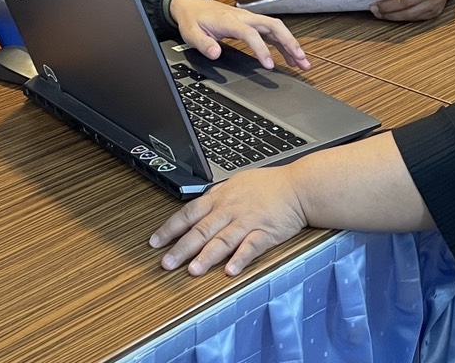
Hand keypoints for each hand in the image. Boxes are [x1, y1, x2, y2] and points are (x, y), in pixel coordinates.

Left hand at [151, 168, 307, 275]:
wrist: (299, 186)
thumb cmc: (270, 185)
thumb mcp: (237, 183)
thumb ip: (217, 196)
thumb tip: (198, 205)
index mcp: (221, 198)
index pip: (189, 213)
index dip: (170, 228)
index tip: (155, 242)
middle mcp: (231, 210)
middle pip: (201, 230)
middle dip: (181, 248)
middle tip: (166, 264)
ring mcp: (248, 222)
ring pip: (223, 240)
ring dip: (207, 256)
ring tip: (193, 271)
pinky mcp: (266, 233)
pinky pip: (251, 247)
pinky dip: (240, 259)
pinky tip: (230, 271)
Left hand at [168, 0, 309, 69]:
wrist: (190, 4)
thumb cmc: (192, 18)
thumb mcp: (191, 33)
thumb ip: (203, 43)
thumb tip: (215, 53)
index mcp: (230, 20)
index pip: (251, 34)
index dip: (262, 49)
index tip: (269, 65)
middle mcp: (244, 17)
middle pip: (273, 26)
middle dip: (290, 42)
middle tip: (301, 60)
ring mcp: (250, 19)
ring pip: (277, 28)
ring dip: (291, 44)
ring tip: (303, 62)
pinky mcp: (252, 23)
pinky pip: (272, 32)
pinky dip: (284, 44)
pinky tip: (290, 56)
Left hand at [370, 0, 454, 20]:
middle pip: (407, 2)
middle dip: (388, 6)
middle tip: (374, 7)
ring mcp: (434, 3)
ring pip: (410, 13)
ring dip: (392, 15)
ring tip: (379, 13)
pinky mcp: (434, 12)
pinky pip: (415, 18)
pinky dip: (401, 18)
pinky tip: (391, 16)